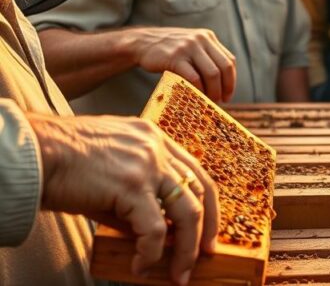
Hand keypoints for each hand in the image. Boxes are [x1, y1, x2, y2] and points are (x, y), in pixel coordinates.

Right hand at [29, 114, 218, 284]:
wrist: (38, 153)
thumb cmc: (66, 161)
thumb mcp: (115, 168)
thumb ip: (139, 194)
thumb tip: (156, 232)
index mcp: (154, 138)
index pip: (196, 171)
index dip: (208, 203)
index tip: (208, 229)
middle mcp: (157, 148)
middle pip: (200, 191)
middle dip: (205, 229)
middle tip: (203, 255)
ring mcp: (147, 165)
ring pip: (187, 212)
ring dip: (186, 249)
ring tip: (178, 273)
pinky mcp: (131, 186)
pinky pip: (155, 229)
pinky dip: (151, 253)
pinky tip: (140, 266)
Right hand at [128, 27, 235, 102]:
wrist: (141, 43)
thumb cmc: (169, 51)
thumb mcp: (191, 46)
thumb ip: (206, 57)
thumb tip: (222, 84)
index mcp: (208, 37)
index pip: (229, 60)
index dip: (231, 80)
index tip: (228, 95)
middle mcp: (201, 39)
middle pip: (223, 67)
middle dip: (225, 88)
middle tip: (219, 101)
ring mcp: (189, 47)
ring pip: (211, 73)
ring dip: (213, 91)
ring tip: (208, 101)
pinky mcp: (175, 57)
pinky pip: (193, 77)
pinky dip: (197, 90)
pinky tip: (194, 97)